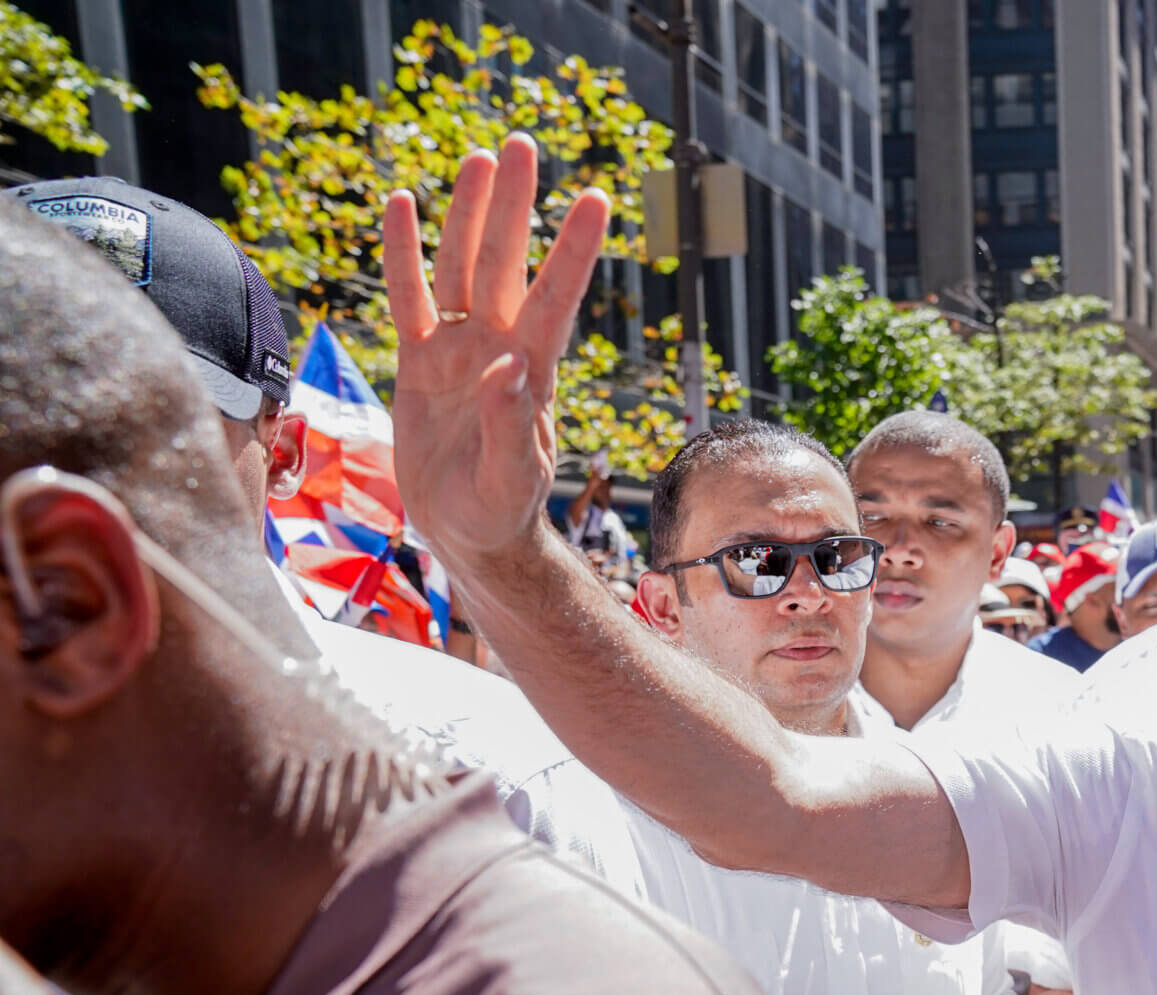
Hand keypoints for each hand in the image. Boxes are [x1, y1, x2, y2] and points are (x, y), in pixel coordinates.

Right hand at [384, 134, 611, 571]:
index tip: (595, 197)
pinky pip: (410, 297)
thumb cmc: (500, 510)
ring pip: (460, 268)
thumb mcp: (508, 478)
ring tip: (477, 157)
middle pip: (505, 262)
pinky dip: (405, 253)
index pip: (555, 297)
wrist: (469, 531)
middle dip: (514, 205)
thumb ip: (508, 424)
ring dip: (468, 214)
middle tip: (520, 144)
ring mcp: (458, 351)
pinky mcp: (420, 362)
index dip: (573, 248)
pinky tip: (404, 204)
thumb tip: (508, 369)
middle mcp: (498, 348)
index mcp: (531, 372)